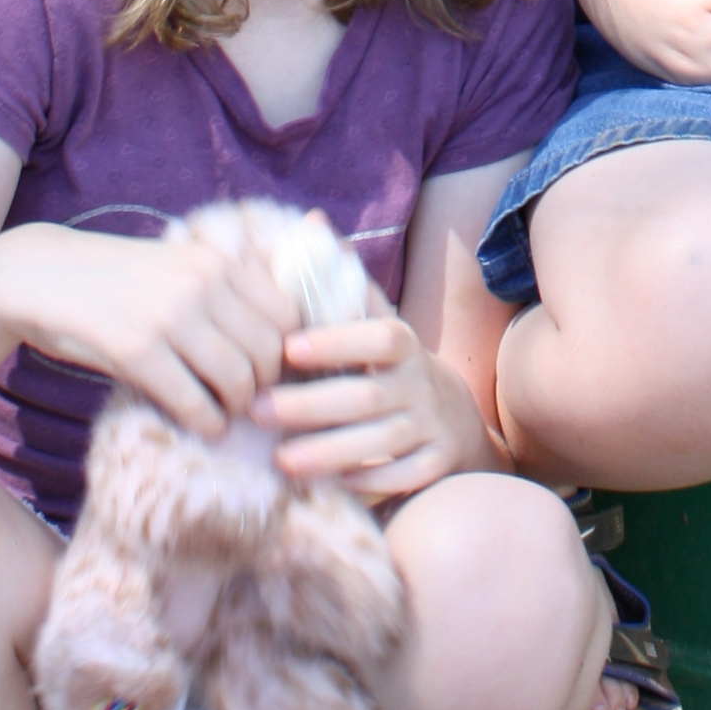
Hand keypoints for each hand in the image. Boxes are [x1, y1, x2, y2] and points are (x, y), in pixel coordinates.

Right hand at [0, 222, 298, 439]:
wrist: (38, 275)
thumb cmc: (113, 280)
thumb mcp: (176, 267)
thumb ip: (224, 290)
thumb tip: (280, 332)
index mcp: (216, 262)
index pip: (287, 314)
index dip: (288, 352)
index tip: (272, 373)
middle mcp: (202, 283)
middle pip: (269, 351)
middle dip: (265, 386)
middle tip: (249, 402)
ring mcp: (170, 315)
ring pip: (237, 378)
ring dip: (236, 408)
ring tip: (224, 414)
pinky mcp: (136, 349)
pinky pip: (193, 400)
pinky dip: (206, 421)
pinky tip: (202, 425)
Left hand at [259, 299, 494, 501]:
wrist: (453, 419)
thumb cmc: (391, 367)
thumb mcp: (377, 325)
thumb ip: (343, 286)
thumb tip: (312, 225)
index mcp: (404, 343)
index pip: (378, 336)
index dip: (336, 341)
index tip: (288, 348)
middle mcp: (421, 383)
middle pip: (367, 396)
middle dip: (309, 405)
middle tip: (257, 410)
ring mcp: (432, 426)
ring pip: (382, 442)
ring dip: (329, 451)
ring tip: (280, 459)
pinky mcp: (437, 464)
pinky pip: (404, 476)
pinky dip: (369, 482)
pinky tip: (330, 484)